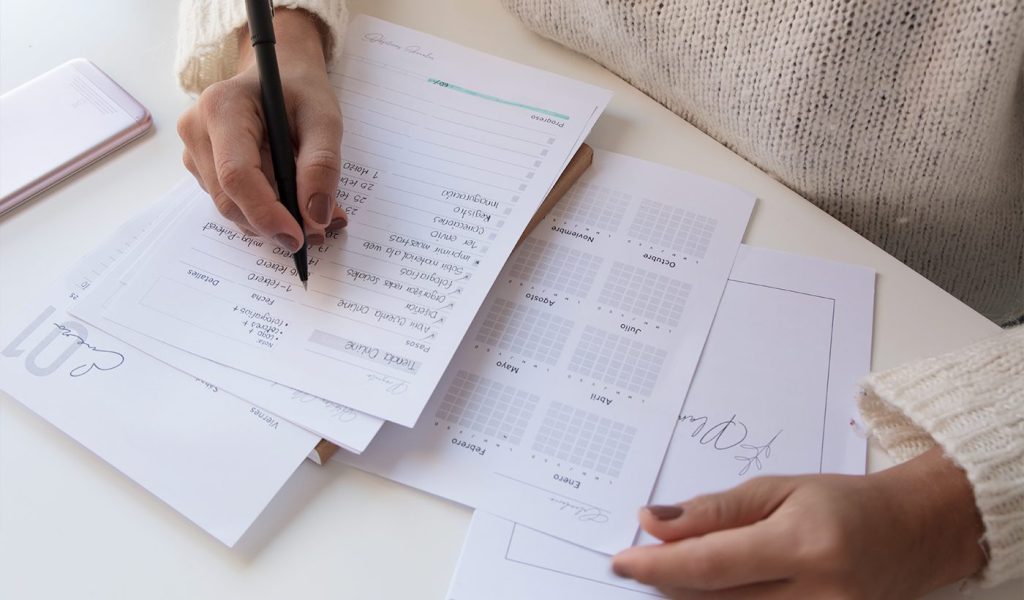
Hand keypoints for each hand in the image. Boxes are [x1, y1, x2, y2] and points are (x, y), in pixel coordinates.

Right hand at [177, 9, 345, 250]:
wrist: (279, 75)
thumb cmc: (300, 91)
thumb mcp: (324, 118)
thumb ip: (323, 165)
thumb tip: (316, 217)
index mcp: (221, 108)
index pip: (236, 175)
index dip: (266, 213)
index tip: (299, 236)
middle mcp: (196, 130)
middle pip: (229, 199)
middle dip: (273, 222)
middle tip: (318, 231)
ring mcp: (194, 152)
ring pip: (230, 207)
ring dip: (271, 220)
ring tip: (313, 214)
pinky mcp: (203, 168)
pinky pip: (233, 203)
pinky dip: (264, 212)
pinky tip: (291, 202)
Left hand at [612, 447, 985, 598]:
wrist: (912, 535)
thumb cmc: (844, 503)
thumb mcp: (778, 489)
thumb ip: (715, 511)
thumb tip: (653, 523)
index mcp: (804, 545)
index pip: (710, 566)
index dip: (657, 567)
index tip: (621, 560)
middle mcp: (818, 594)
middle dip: (667, 582)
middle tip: (639, 561)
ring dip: (691, 598)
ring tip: (674, 571)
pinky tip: (708, 590)